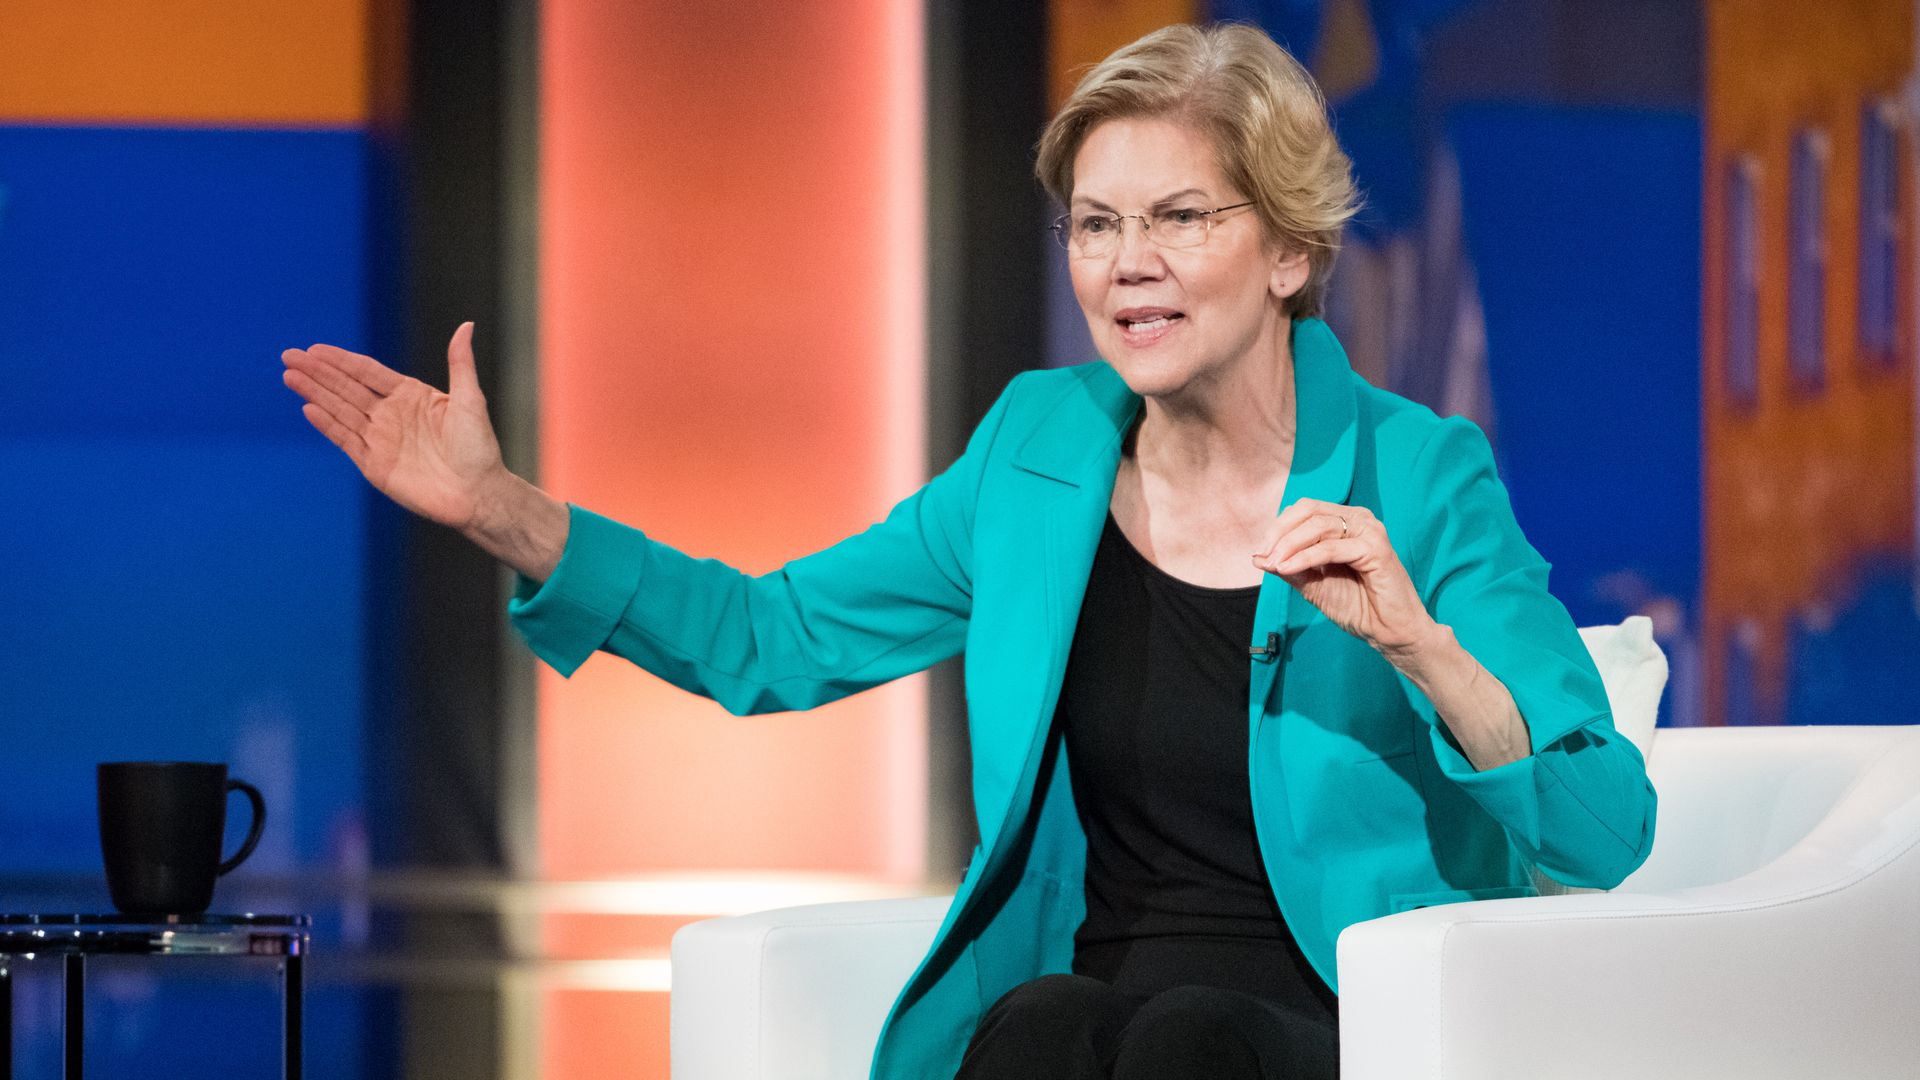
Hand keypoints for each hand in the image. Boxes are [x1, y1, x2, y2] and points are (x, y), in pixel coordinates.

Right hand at [281, 323, 506, 530]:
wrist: (478, 493)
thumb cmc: (479, 448)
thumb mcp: (470, 400)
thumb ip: (460, 363)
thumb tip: (466, 325)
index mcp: (410, 396)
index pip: (367, 372)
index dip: (341, 360)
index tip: (315, 348)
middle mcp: (390, 415)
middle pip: (347, 388)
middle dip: (318, 372)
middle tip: (289, 356)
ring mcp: (380, 439)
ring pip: (340, 411)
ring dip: (315, 394)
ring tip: (290, 376)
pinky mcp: (374, 464)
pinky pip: (346, 440)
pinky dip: (328, 425)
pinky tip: (309, 408)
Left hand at [1251, 498, 1435, 654]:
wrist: (1388, 632)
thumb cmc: (1357, 606)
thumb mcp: (1313, 584)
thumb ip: (1289, 567)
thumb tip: (1257, 557)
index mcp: (1346, 522)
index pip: (1305, 509)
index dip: (1279, 527)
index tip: (1261, 552)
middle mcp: (1359, 520)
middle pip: (1309, 510)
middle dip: (1280, 532)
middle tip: (1264, 555)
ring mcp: (1370, 532)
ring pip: (1318, 526)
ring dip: (1290, 545)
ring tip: (1274, 564)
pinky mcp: (1376, 549)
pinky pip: (1331, 548)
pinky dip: (1305, 557)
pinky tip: (1287, 568)